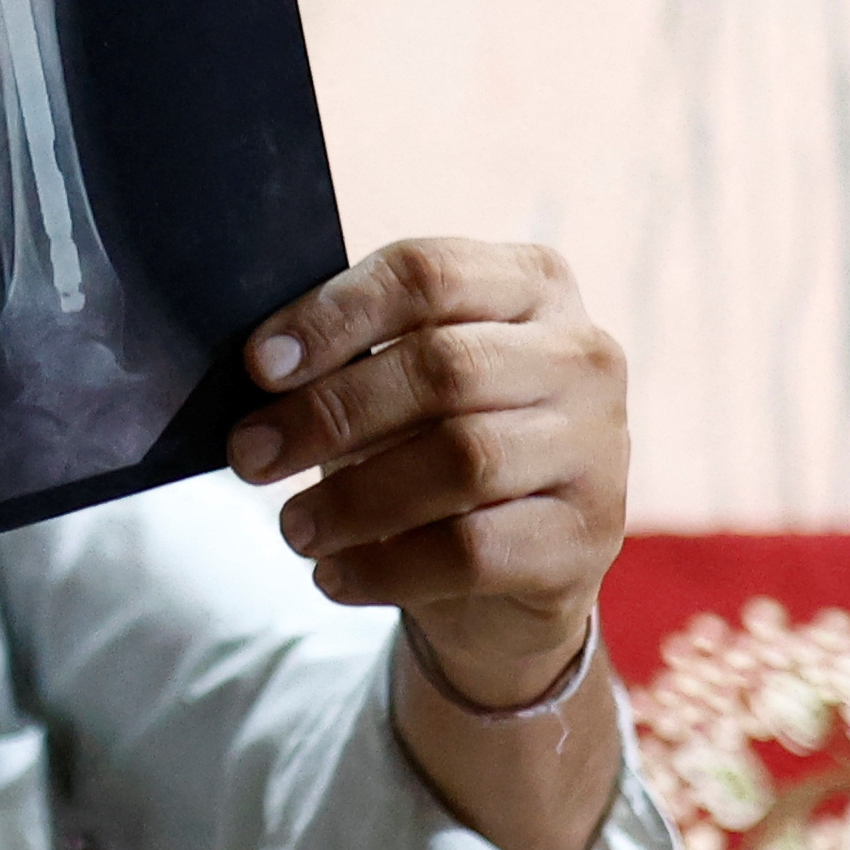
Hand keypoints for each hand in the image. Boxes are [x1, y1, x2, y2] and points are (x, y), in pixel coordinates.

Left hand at [229, 240, 627, 703]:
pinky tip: (335, 575)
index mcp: (533, 284)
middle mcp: (582, 355)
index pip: (428, 274)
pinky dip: (388, 566)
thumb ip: (352, 360)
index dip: (335, 316)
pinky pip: (473, 549)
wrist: (516, 567)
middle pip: (444, 367)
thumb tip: (266, 371)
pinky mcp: (587, 536)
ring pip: (463, 460)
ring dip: (354, 498)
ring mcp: (598, 447)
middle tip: (251, 454)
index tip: (260, 365)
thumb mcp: (402, 385)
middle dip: (331, 413)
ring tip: (293, 528)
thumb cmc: (438, 443)